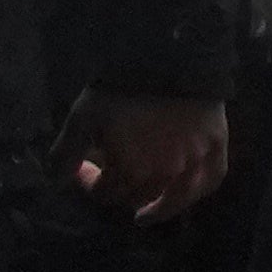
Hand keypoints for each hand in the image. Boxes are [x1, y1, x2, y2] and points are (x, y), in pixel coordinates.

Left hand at [63, 90, 232, 221]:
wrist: (168, 58)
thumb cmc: (121, 89)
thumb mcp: (83, 117)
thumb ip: (66, 154)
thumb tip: (56, 182)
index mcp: (128, 171)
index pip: (104, 194)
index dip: (90, 184)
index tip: (83, 169)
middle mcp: (163, 176)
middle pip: (137, 198)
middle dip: (120, 192)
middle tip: (113, 177)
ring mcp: (193, 164)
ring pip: (175, 199)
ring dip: (157, 208)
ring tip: (144, 213)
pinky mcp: (215, 148)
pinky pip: (211, 180)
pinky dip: (197, 192)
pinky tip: (186, 195)